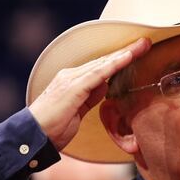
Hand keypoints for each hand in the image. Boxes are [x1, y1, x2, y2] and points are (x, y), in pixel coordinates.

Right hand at [29, 37, 150, 149]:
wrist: (33, 137)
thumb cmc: (52, 128)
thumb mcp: (77, 112)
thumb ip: (90, 98)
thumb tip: (105, 87)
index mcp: (72, 81)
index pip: (101, 67)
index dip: (120, 59)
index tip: (138, 52)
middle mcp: (71, 76)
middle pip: (104, 61)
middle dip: (126, 51)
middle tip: (146, 42)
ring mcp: (70, 80)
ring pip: (103, 63)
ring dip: (124, 54)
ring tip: (142, 45)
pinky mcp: (72, 88)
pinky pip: (98, 74)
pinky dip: (114, 65)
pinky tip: (127, 58)